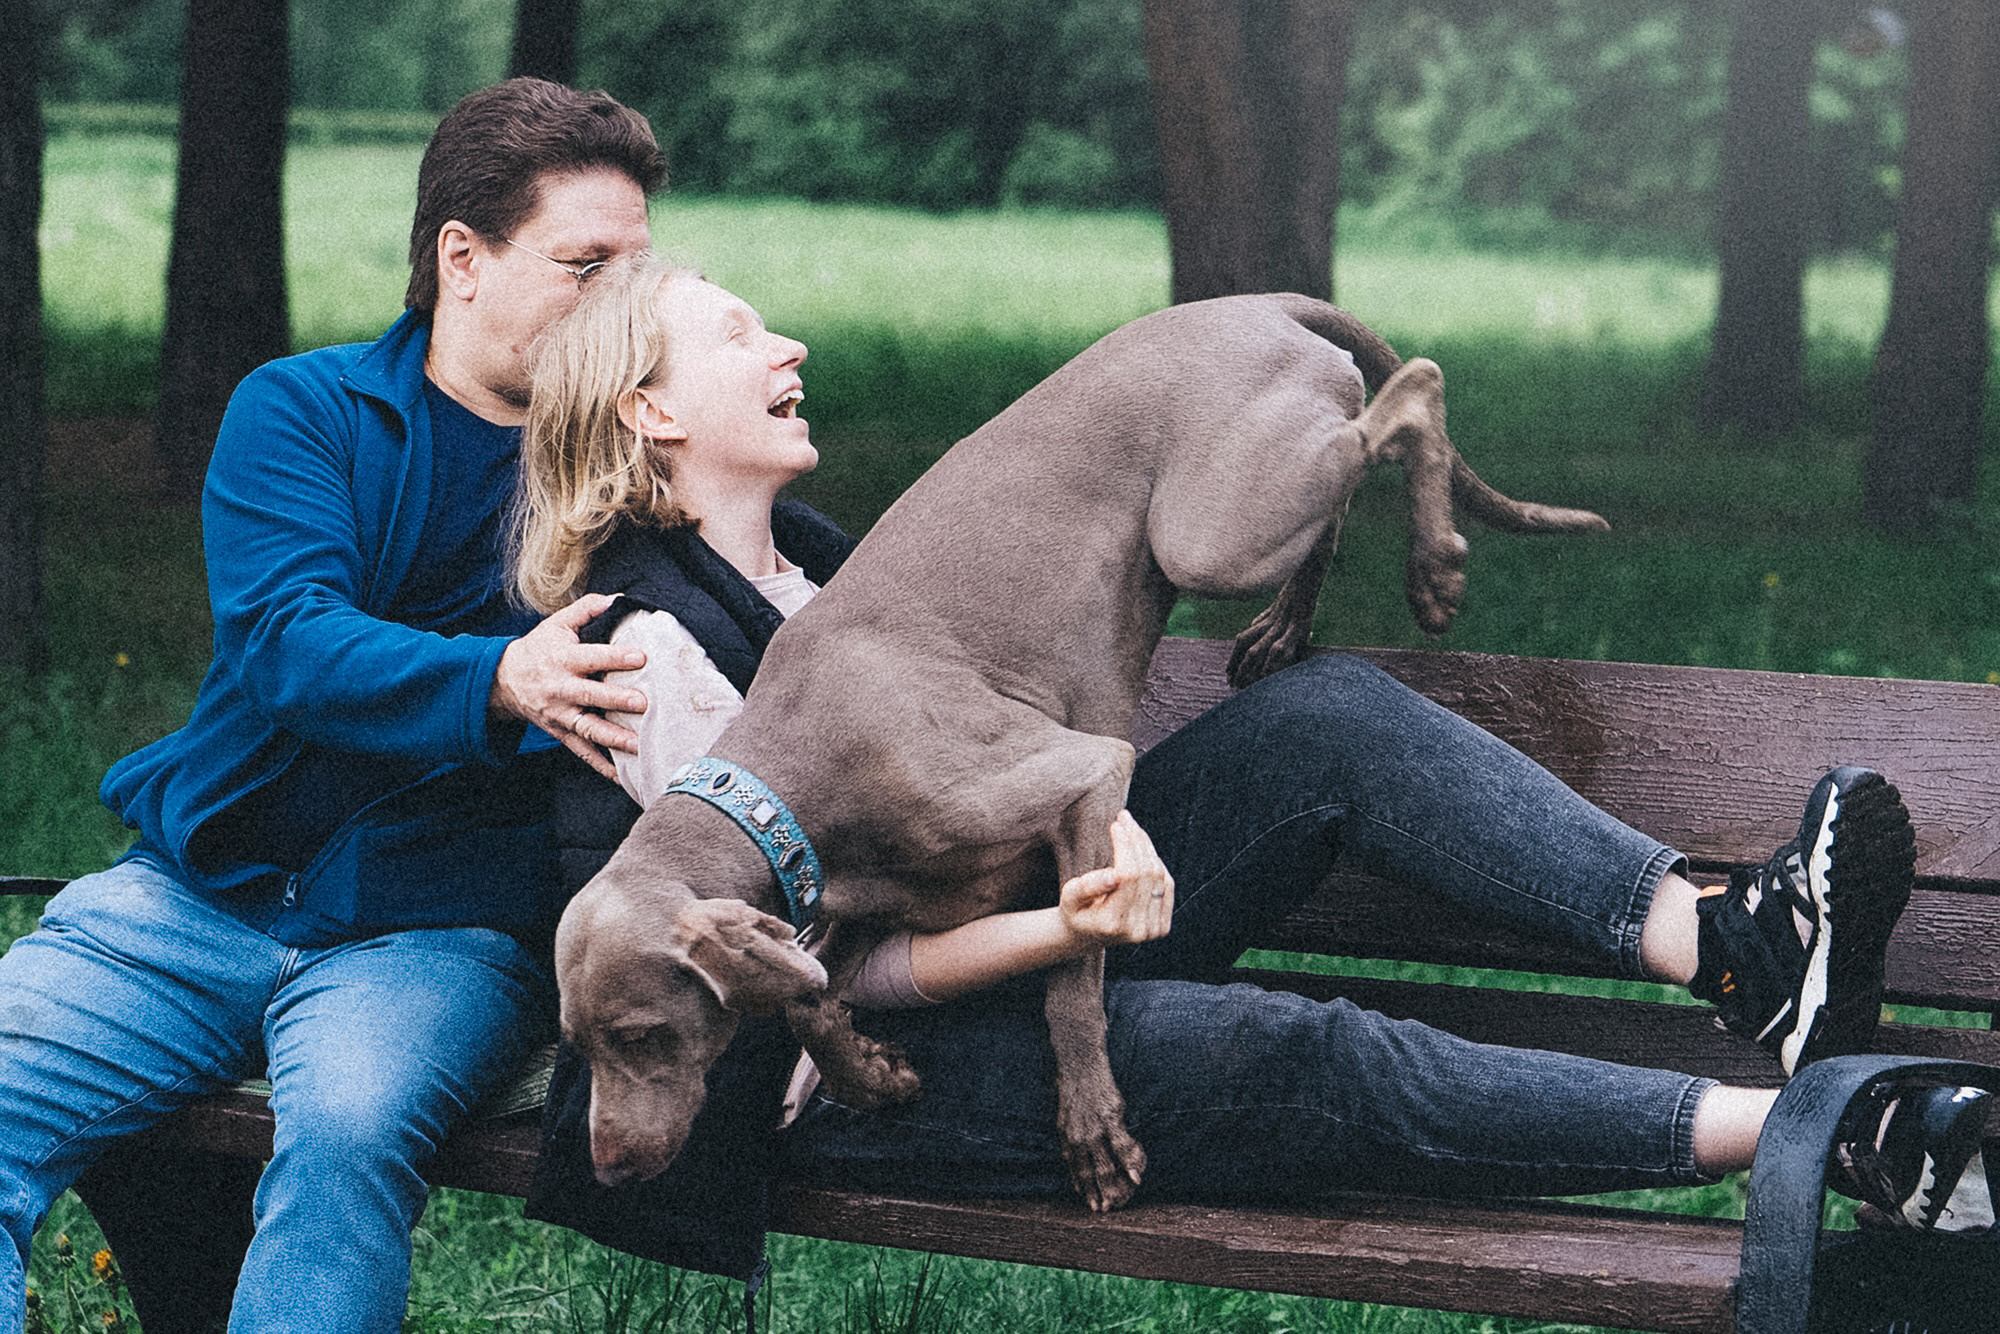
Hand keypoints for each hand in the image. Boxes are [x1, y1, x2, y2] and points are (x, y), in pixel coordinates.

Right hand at [490, 594, 646, 780]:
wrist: (504, 680)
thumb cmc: (540, 649)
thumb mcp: (557, 624)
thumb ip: (587, 609)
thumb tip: (617, 600)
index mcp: (564, 659)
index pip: (592, 657)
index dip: (616, 657)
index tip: (641, 658)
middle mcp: (562, 688)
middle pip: (591, 695)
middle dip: (616, 700)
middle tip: (643, 703)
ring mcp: (560, 714)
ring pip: (587, 728)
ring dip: (612, 738)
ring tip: (637, 745)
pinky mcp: (560, 732)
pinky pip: (581, 752)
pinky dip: (600, 765)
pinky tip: (621, 776)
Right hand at [1058, 811, 1172, 946]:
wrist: (1088, 934)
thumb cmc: (1076, 910)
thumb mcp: (1070, 897)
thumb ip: (1087, 886)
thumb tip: (1113, 876)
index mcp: (1113, 924)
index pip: (1128, 876)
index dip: (1125, 846)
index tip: (1115, 824)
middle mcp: (1137, 931)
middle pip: (1146, 874)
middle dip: (1136, 841)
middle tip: (1125, 818)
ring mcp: (1153, 931)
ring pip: (1159, 876)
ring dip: (1147, 847)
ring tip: (1132, 828)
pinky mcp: (1162, 926)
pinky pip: (1166, 884)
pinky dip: (1155, 862)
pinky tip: (1141, 848)